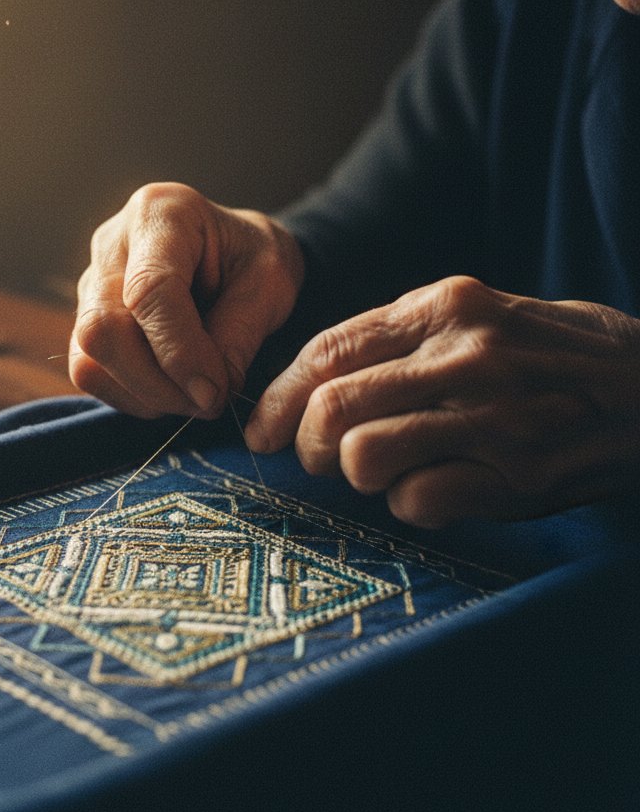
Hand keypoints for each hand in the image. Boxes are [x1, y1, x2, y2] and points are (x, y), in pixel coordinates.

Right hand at [70, 183, 303, 418]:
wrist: (235, 254)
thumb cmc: (252, 258)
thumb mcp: (271, 282)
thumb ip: (240, 333)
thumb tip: (206, 392)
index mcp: (161, 213)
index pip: (150, 290)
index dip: (179, 352)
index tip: (214, 392)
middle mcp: (112, 244)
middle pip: (103, 328)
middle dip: (157, 383)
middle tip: (208, 402)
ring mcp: (90, 283)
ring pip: (89, 357)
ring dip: (144, 395)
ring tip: (194, 399)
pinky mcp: (85, 320)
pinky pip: (89, 372)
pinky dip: (130, 397)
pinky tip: (170, 393)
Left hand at [245, 276, 639, 526]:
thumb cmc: (549, 354)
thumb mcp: (476, 317)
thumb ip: (397, 340)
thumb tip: (309, 384)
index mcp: (444, 306)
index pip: (326, 350)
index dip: (279, 396)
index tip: (262, 428)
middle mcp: (463, 354)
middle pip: (331, 405)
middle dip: (306, 443)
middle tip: (318, 457)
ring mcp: (492, 415)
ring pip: (362, 454)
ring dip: (356, 473)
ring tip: (383, 470)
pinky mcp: (517, 475)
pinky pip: (416, 502)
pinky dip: (411, 504)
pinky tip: (437, 490)